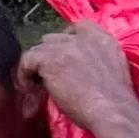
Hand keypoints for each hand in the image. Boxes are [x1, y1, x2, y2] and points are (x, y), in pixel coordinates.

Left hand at [19, 18, 138, 135]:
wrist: (112, 111)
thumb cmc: (114, 101)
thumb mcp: (111, 68)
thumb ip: (95, 57)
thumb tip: (73, 64)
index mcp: (102, 38)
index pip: (77, 27)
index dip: (65, 43)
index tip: (62, 59)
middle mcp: (84, 37)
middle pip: (53, 39)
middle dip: (50, 56)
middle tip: (49, 76)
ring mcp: (66, 47)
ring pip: (39, 50)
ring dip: (37, 66)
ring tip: (38, 85)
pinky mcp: (50, 60)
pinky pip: (27, 60)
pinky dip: (24, 74)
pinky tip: (30, 88)